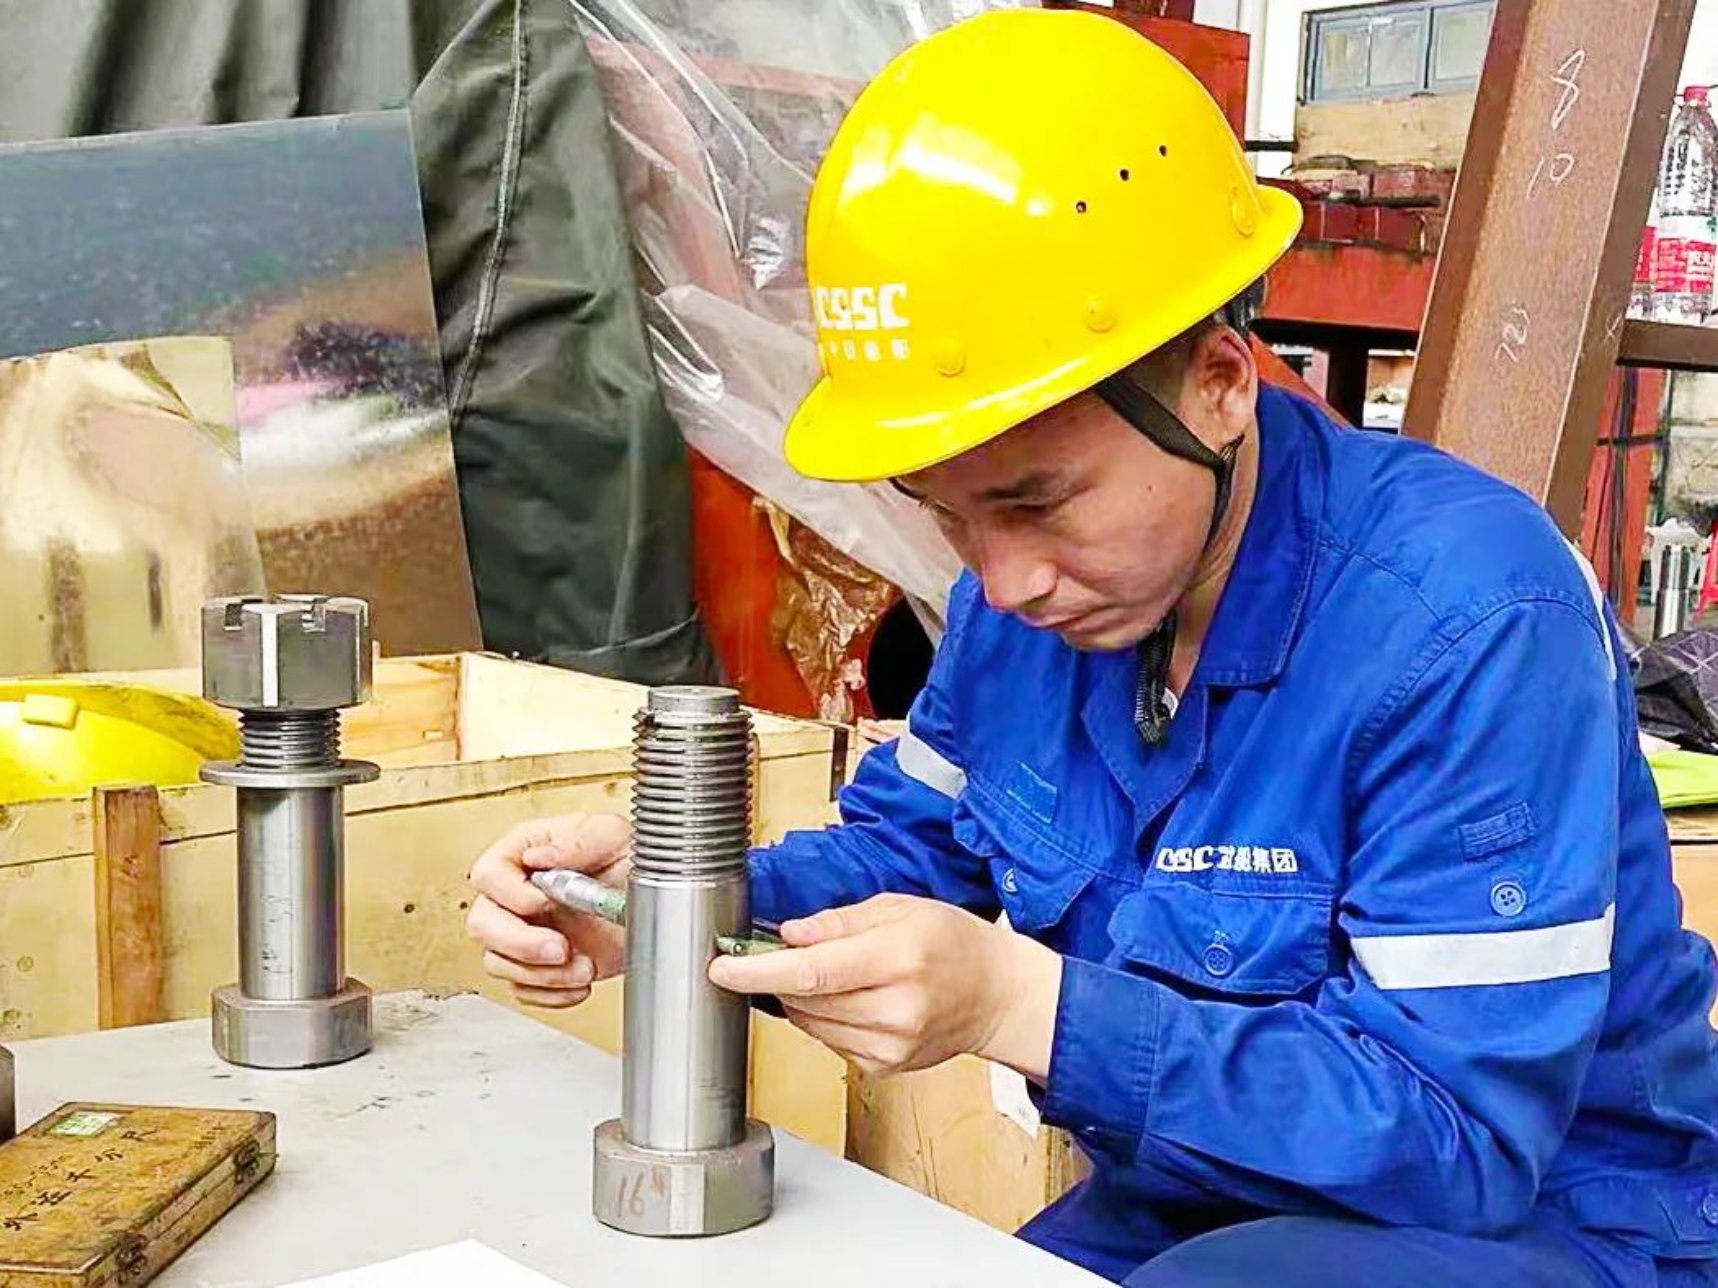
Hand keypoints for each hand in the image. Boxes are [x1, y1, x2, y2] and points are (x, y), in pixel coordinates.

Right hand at [466, 814, 630, 1008]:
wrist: (656, 899)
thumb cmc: (629, 858)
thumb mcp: (611, 835)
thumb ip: (575, 840)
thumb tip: (537, 855)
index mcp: (524, 854)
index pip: (488, 874)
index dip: (510, 893)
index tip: (544, 902)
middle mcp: (517, 894)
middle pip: (482, 924)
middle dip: (520, 943)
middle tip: (560, 948)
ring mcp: (525, 932)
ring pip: (499, 962)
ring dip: (542, 973)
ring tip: (584, 966)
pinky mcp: (539, 965)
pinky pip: (524, 990)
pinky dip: (552, 993)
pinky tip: (579, 982)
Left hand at [708, 893, 1062, 1077]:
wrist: (997, 995)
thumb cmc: (953, 942)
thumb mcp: (899, 908)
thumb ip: (838, 922)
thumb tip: (788, 935)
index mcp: (896, 958)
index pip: (810, 972)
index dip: (757, 971)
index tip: (722, 966)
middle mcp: (894, 1009)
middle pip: (803, 999)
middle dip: (778, 976)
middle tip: (779, 952)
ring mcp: (890, 1045)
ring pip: (809, 1023)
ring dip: (800, 997)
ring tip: (831, 972)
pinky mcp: (884, 1067)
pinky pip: (828, 1040)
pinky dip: (823, 1017)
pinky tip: (851, 999)